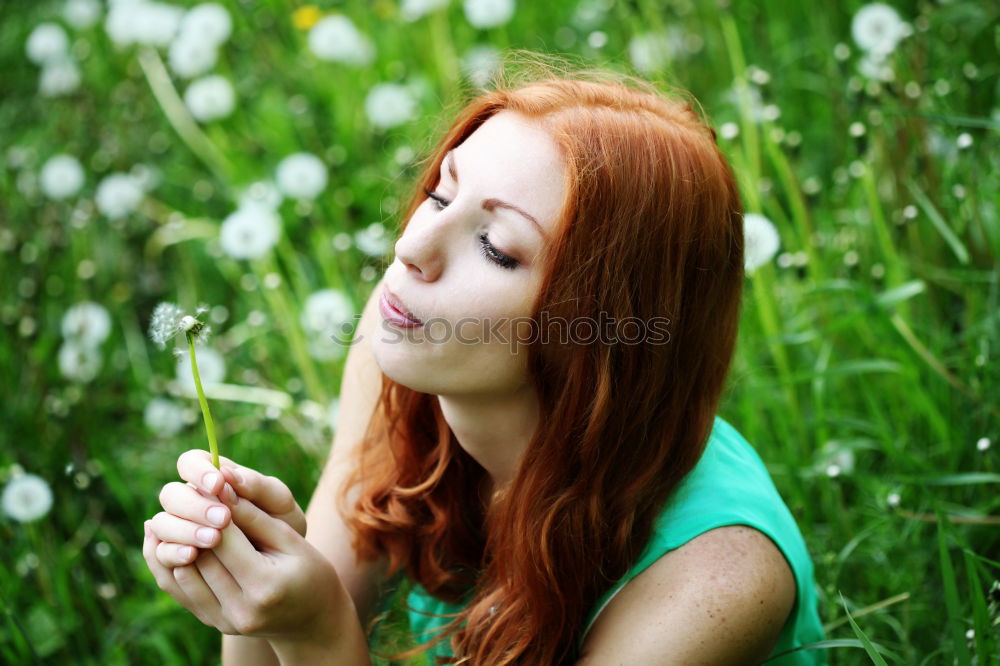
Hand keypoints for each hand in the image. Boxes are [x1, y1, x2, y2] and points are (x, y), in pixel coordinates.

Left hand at [142, 468, 351, 643]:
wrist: (312, 618)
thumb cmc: (310, 571)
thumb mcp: (292, 540)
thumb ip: (255, 517)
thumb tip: (222, 489)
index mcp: (265, 586)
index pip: (224, 540)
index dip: (212, 507)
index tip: (208, 482)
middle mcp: (241, 610)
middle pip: (199, 555)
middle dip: (192, 520)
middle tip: (188, 492)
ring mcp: (225, 621)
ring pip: (182, 572)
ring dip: (175, 540)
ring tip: (175, 512)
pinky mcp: (213, 623)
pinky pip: (179, 591)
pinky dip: (169, 562)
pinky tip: (165, 538)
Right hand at [147, 449, 306, 567]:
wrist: (285, 564)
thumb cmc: (282, 524)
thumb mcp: (280, 504)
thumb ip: (258, 486)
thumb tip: (228, 474)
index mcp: (212, 479)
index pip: (190, 462)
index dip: (198, 471)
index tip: (218, 485)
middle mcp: (190, 502)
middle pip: (171, 494)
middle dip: (194, 506)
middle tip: (222, 519)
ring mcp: (179, 530)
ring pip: (161, 524)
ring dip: (183, 531)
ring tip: (213, 539)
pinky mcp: (175, 557)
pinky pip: (159, 554)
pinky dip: (171, 554)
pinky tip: (191, 557)